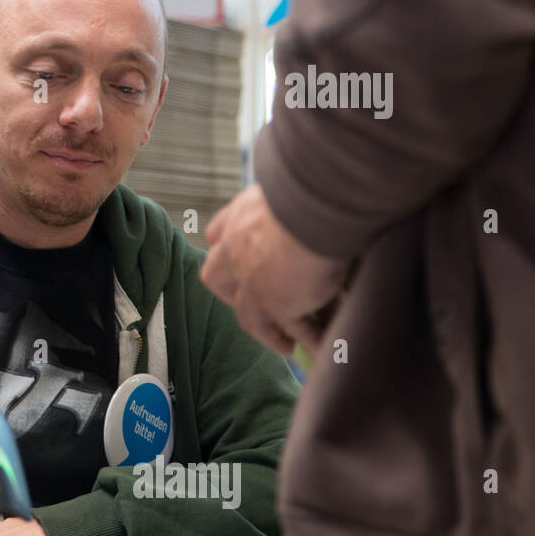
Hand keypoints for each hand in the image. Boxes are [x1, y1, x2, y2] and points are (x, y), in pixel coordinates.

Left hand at [201, 184, 349, 355]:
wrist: (318, 203)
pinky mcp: (277, 304)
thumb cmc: (314, 186)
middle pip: (216, 278)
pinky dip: (307, 340)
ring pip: (250, 316)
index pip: (217, 235)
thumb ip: (292, 200)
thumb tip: (316, 195)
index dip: (224, 249)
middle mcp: (237, 250)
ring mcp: (252, 282)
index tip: (234, 260)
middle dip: (231, 294)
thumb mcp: (293, 186)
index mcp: (240, 216)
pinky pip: (293, 329)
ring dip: (267, 332)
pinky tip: (318, 349)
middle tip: (253, 306)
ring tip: (284, 344)